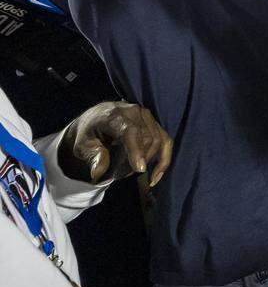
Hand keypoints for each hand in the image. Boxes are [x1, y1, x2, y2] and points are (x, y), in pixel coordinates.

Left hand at [58, 102, 172, 187]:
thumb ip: (93, 156)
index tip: (140, 169)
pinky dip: (164, 159)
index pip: (130, 131)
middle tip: (118, 175)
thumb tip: (98, 173)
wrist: (97, 118)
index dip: (136, 150)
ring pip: (158, 140)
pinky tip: (156, 175)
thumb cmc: (88, 133)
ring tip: (128, 172)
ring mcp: (147, 116)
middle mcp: (134, 111)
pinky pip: (165, 140)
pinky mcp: (154, 123)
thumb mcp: (82, 145)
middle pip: (146, 139)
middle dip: (135, 162)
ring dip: (146, 161)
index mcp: (114, 115)